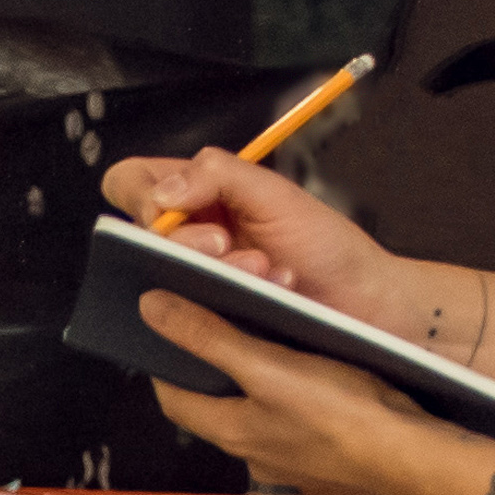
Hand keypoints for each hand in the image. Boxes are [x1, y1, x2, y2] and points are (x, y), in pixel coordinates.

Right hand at [103, 146, 400, 322]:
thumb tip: (161, 192)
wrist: (363, 301)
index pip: (131, 183)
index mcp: (197, 196)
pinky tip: (268, 290)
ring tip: (262, 268)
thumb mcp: (273, 193)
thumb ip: (217, 174)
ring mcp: (195, 281)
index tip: (170, 208)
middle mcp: (188, 237)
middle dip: (183, 238)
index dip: (138, 195)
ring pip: (163, 276)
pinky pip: (187, 315)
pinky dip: (232, 295)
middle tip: (223, 242)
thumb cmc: (325, 245)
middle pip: (139, 234)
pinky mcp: (206, 321)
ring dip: (215, 267)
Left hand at [135, 317, 458, 494]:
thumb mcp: (267, 365)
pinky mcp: (331, 468)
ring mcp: (295, 467)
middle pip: (218, 409)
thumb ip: (209, 337)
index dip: (166, 365)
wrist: (414, 458)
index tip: (167, 335)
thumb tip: (153, 310)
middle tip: (226, 333)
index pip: (174, 399)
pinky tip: (323, 385)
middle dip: (218, 374)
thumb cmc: (343, 414)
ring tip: (278, 351)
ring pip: (262, 421)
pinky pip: (302, 431)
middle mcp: (255, 457)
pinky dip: (301, 407)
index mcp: (231, 433)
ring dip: (263, 390)